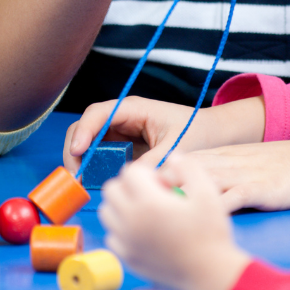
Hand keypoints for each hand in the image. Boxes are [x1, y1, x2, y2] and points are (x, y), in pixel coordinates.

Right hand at [63, 95, 263, 170]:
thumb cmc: (198, 133)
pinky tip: (95, 181)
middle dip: (76, 148)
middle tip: (76, 174)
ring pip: (90, 140)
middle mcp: (123, 117)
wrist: (214, 134)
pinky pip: (101, 153)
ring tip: (82, 181)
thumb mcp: (176, 148)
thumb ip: (152, 162)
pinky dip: (94, 165)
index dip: (84, 131)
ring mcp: (122, 130)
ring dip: (83, 158)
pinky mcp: (124, 145)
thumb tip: (128, 179)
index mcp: (134, 109)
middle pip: (86, 126)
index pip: (98, 113)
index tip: (77, 152)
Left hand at [100, 156, 250, 289]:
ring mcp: (126, 241)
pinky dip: (121, 230)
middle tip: (152, 195)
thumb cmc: (211, 234)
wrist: (210, 274)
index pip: (129, 172)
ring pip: (106, 212)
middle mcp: (130, 220)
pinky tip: (143, 233)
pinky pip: (111, 236)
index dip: (146, 173)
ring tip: (145, 212)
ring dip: (121, 206)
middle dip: (128, 186)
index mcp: (148, 202)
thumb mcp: (208, 194)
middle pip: (111, 189)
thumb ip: (189, 168)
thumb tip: (172, 157)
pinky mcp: (126, 258)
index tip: (163, 184)